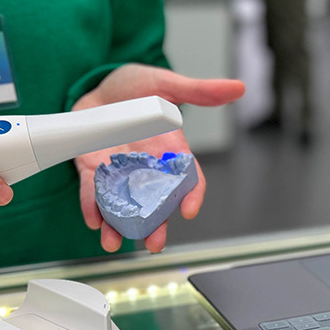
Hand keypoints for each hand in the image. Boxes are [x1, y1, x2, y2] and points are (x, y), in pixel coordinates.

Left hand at [72, 64, 243, 252]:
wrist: (98, 85)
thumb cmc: (134, 87)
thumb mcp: (166, 85)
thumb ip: (198, 91)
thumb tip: (237, 88)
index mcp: (168, 151)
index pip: (186, 179)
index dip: (191, 195)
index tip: (189, 210)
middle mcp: (146, 168)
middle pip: (154, 203)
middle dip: (155, 226)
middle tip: (155, 244)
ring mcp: (119, 172)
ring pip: (122, 205)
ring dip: (117, 226)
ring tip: (112, 241)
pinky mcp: (91, 169)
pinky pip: (91, 191)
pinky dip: (91, 206)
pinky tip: (93, 220)